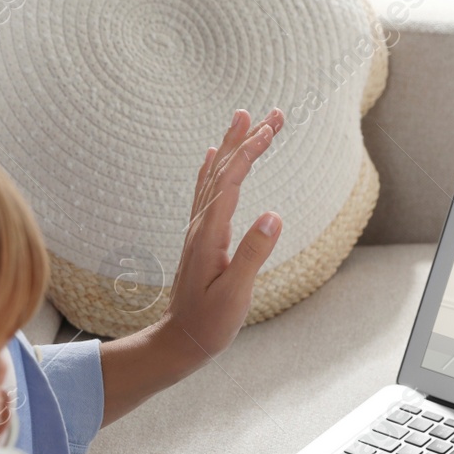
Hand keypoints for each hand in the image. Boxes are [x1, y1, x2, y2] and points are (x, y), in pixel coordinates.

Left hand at [160, 107, 287, 360]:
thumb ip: (253, 254)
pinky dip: (215, 167)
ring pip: (214, 176)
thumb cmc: (209, 323)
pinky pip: (207, 191)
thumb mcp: (236, 293)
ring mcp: (199, 230)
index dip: (250, 152)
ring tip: (246, 118)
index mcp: (210, 235)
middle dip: (248, 138)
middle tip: (274, 113)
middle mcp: (200, 225)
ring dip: (232, 145)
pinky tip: (216, 154)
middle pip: (223, 170)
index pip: (231, 182)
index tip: (272, 129)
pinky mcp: (201, 237)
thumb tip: (274, 215)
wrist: (179, 340)